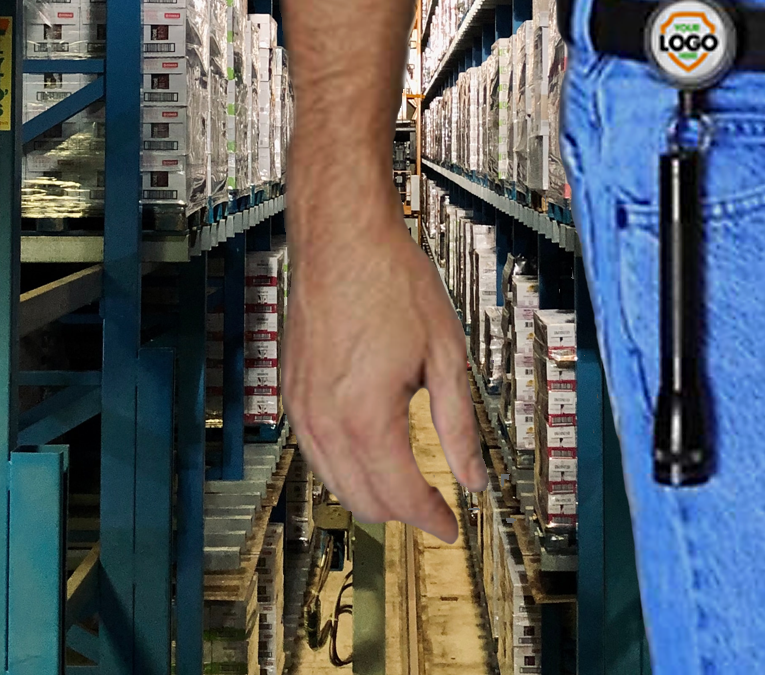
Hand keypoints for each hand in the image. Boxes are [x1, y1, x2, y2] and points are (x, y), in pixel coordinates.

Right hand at [283, 180, 488, 543]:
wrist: (341, 237)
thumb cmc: (391, 281)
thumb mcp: (445, 353)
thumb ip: (459, 425)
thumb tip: (474, 478)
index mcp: (367, 416)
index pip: (401, 495)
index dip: (432, 519)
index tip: (452, 527)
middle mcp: (324, 419)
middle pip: (362, 499)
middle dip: (401, 514)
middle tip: (433, 510)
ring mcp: (300, 405)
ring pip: (331, 481)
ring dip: (368, 495)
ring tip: (404, 489)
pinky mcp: (290, 388)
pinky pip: (312, 450)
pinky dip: (340, 467)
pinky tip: (365, 455)